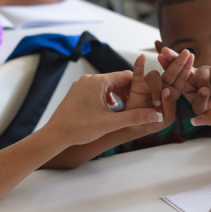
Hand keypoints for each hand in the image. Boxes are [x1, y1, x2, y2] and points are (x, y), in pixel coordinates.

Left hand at [44, 70, 164, 146]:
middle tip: (140, 105)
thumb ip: (134, 117)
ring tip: (126, 110)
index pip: (127, 76)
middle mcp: (89, 79)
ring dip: (118, 97)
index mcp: (99, 82)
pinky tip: (109, 112)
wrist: (54, 135)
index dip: (140, 86)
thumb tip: (156, 116)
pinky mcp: (76, 93)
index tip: (149, 97)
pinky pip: (96, 92)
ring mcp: (81, 85)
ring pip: (106, 87)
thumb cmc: (79, 128)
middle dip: (129, 93)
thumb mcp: (111, 123)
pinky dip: (106, 99)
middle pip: (117, 81)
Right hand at [120, 53, 190, 135]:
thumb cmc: (152, 123)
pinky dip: (139, 65)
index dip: (186, 68)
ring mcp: (149, 84)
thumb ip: (169, 106)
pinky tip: (141, 57)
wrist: (134, 127)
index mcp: (171, 93)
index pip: (181, 79)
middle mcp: (162, 85)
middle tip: (186, 52)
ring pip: (155, 75)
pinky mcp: (137, 85)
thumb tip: (166, 90)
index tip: (191, 57)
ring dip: (157, 87)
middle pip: (171, 72)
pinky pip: (138, 72)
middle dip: (179, 62)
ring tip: (156, 103)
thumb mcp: (165, 119)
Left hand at [157, 48, 210, 113]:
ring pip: (203, 74)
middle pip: (184, 62)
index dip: (168, 62)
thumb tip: (204, 89)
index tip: (161, 55)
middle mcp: (195, 73)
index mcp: (186, 83)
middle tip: (166, 51)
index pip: (174, 71)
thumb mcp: (201, 108)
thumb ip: (199, 101)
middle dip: (176, 57)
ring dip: (208, 88)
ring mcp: (208, 69)